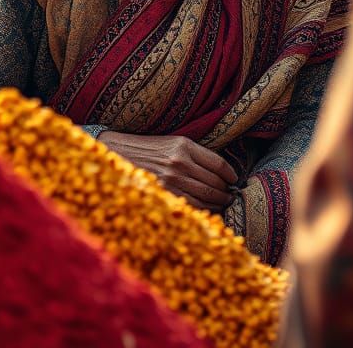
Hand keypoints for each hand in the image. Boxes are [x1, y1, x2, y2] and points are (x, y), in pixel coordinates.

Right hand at [97, 131, 237, 212]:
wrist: (118, 153)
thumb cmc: (148, 148)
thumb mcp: (172, 142)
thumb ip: (194, 154)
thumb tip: (219, 171)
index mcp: (184, 145)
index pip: (218, 163)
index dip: (230, 174)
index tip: (234, 179)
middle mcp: (179, 162)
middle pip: (214, 182)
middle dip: (226, 191)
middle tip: (230, 195)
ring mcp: (171, 180)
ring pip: (206, 196)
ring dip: (218, 202)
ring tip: (222, 203)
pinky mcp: (163, 194)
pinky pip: (191, 205)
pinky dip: (203, 210)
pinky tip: (207, 210)